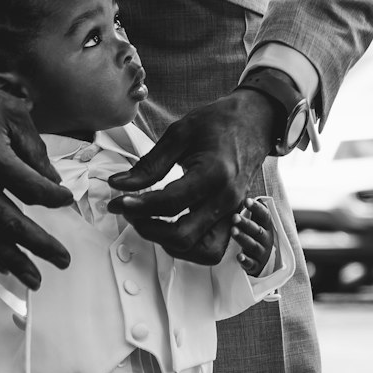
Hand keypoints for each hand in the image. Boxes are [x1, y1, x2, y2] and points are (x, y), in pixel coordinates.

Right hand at [0, 42, 73, 289]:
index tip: (67, 201)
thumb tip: (54, 186)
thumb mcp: (13, 114)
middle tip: (64, 261)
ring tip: (34, 279)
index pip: (33, 190)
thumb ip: (36, 151)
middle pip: (12, 224)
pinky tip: (2, 263)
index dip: (56, 199)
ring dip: (13, 260)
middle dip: (40, 246)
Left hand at [108, 88, 276, 262]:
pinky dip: (187, 245)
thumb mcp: (179, 134)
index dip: (138, 206)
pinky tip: (168, 226)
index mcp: (215, 174)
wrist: (254, 122)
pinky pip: (210, 247)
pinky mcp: (231, 217)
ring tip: (147, 221)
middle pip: (183, 236)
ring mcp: (232, 212)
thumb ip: (149, 165)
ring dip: (168, 242)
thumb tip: (119, 185)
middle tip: (129, 211)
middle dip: (148, 229)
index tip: (118, 201)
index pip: (170, 204)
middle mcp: (227, 199)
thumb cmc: (218, 123)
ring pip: (200, 251)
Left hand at [231, 197, 273, 275]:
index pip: (264, 216)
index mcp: (266, 227)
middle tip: (234, 217)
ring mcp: (261, 253)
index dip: (257, 208)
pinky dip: (245, 260)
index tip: (246, 200)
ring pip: (253, 245)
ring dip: (243, 238)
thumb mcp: (256, 223)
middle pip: (257, 230)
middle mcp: (266, 239)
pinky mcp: (255, 265)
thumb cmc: (254, 236)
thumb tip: (240, 188)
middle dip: (246, 223)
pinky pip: (251, 264)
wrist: (262, 261)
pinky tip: (239, 257)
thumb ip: (251, 211)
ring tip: (233, 231)